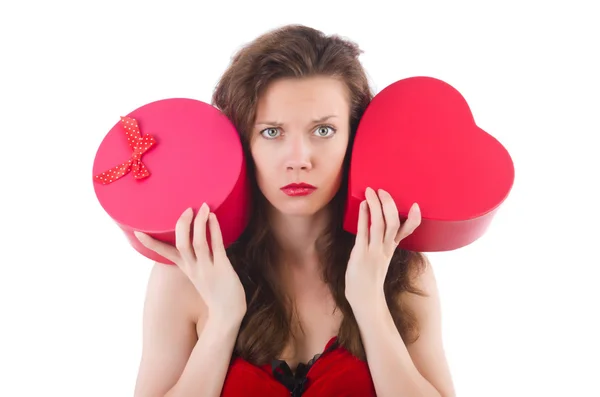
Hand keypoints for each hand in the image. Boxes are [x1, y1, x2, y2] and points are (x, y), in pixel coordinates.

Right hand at [134, 203, 246, 323]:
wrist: (228, 315)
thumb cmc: (218, 293)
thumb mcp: (203, 277)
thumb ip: (199, 262)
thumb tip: (202, 242)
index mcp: (187, 269)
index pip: (165, 255)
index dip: (151, 243)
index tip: (137, 232)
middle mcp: (194, 269)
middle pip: (180, 244)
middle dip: (181, 225)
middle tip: (187, 209)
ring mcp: (207, 269)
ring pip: (197, 243)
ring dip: (199, 223)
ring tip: (204, 207)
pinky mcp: (222, 268)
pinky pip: (216, 245)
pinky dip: (214, 230)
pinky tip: (214, 218)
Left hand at [345, 187, 420, 310]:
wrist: (365, 300)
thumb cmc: (369, 280)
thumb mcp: (379, 261)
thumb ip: (379, 246)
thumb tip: (374, 231)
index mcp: (391, 250)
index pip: (406, 232)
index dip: (413, 218)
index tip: (416, 206)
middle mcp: (385, 249)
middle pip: (393, 223)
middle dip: (389, 205)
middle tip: (383, 190)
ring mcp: (374, 252)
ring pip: (380, 225)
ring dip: (376, 206)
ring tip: (371, 192)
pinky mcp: (361, 255)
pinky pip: (364, 232)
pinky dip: (364, 216)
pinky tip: (363, 205)